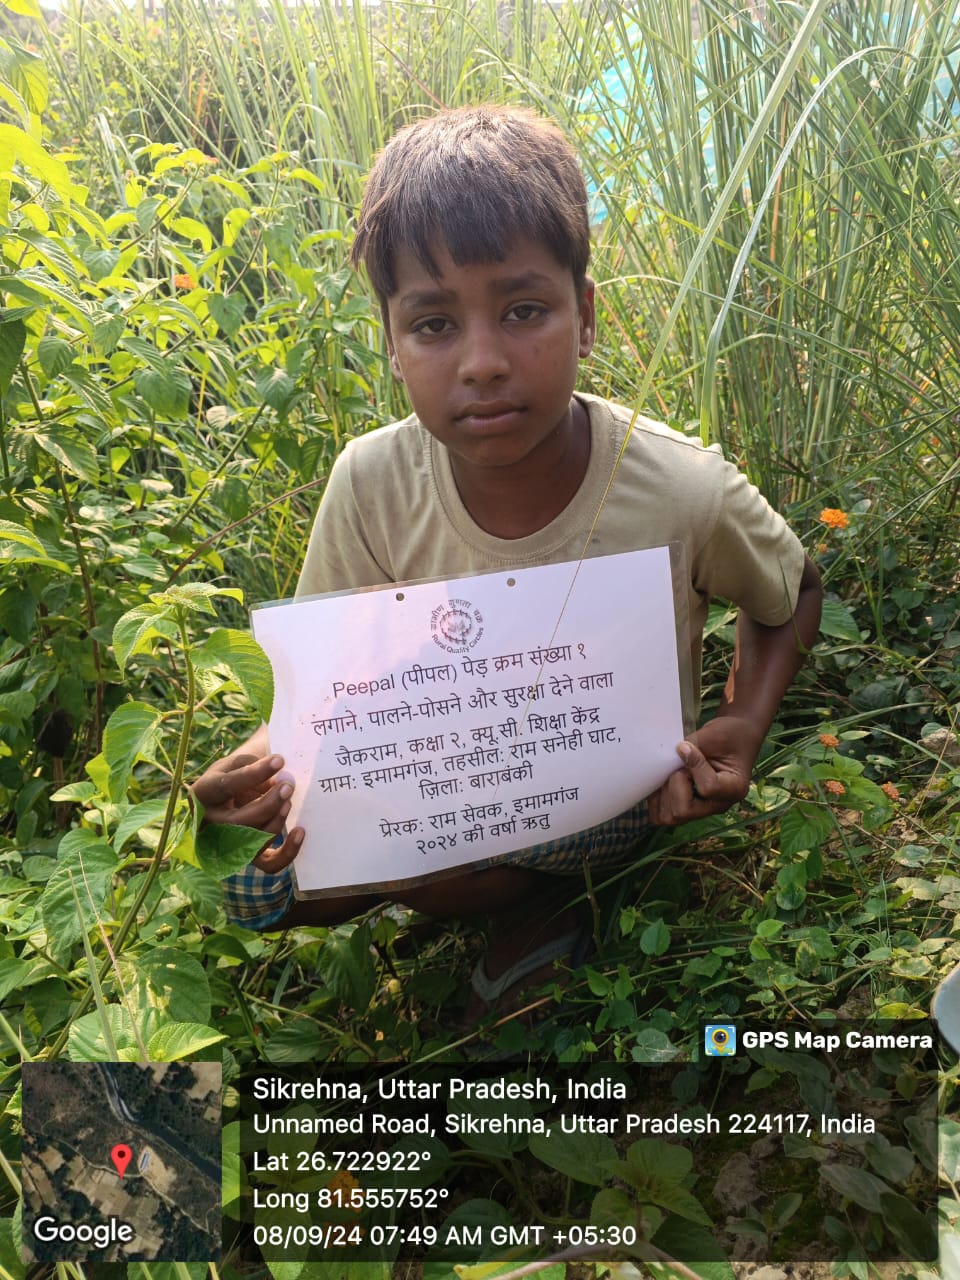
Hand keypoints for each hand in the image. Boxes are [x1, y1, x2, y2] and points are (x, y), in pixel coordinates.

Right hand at [191, 750, 303, 872]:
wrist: (240, 782)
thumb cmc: (241, 767)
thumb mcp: (242, 760)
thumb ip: (255, 767)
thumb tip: (281, 779)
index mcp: (202, 792)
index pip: (227, 786)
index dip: (255, 773)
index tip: (280, 760)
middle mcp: (208, 822)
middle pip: (239, 822)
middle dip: (268, 804)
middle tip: (288, 786)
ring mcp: (225, 842)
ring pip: (253, 842)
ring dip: (277, 821)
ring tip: (289, 800)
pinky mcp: (247, 855)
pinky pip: (268, 863)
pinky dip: (287, 852)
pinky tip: (300, 831)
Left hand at [647, 717, 760, 826]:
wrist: (735, 738)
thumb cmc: (730, 735)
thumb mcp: (716, 735)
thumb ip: (696, 746)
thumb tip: (677, 752)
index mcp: (734, 789)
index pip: (708, 788)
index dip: (692, 766)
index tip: (687, 747)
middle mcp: (717, 805)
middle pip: (683, 811)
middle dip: (673, 784)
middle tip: (679, 766)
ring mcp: (701, 809)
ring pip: (669, 817)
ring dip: (663, 793)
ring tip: (671, 773)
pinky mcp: (688, 806)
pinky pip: (662, 814)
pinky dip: (657, 797)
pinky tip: (663, 778)